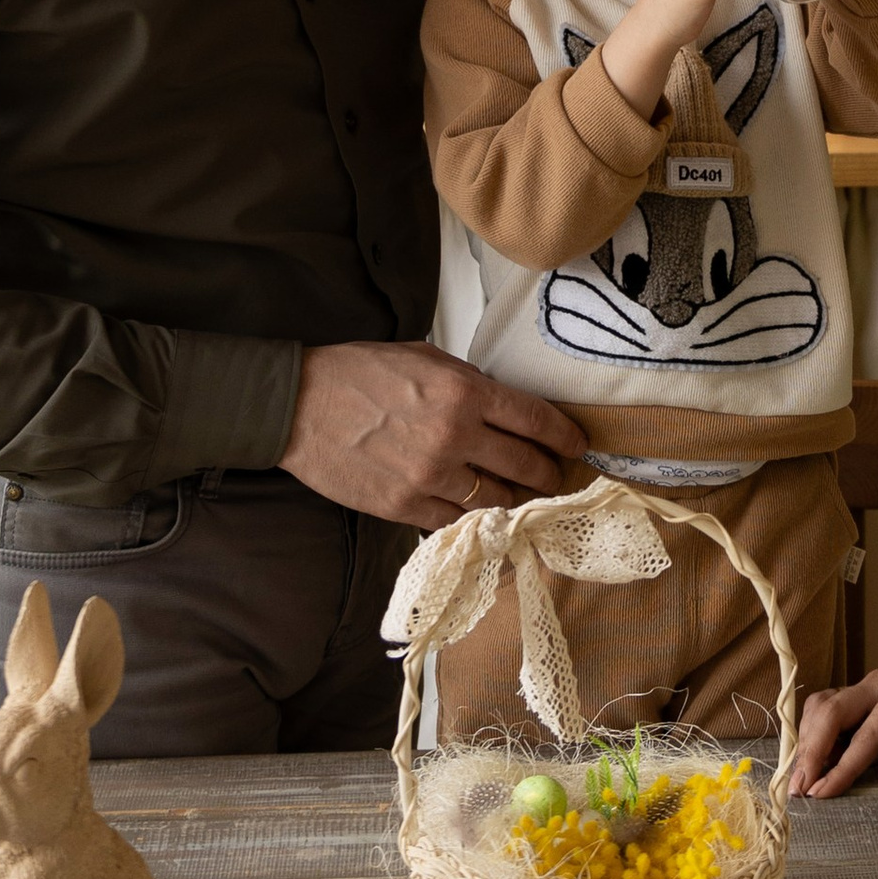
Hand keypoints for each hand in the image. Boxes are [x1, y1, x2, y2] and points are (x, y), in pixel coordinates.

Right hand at [280, 339, 582, 530]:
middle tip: (556, 477)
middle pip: (524, 466)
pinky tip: (483, 513)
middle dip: (549, 474)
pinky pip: (456, 520)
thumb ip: (469, 383)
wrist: (299, 406)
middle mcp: (454, 436)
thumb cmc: (359, 373)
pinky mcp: (405, 507)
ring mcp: (430, 477)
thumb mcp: (425, 358)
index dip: (564, 436)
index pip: (535, 420)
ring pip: (496, 500)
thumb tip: (504, 408)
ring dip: (517, 501)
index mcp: (464, 392)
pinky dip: (474, 518)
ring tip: (525, 498)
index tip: (578, 445)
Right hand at [794, 653, 877, 797]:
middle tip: (797, 787)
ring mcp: (867, 683)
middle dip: (810, 751)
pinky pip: (828, 706)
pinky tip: (811, 756)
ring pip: (823, 705)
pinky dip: (814, 730)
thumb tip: (864, 764)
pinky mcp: (860, 691)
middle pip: (832, 711)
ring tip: (800, 776)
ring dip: (807, 740)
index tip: (819, 793)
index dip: (841, 767)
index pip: (867, 735)